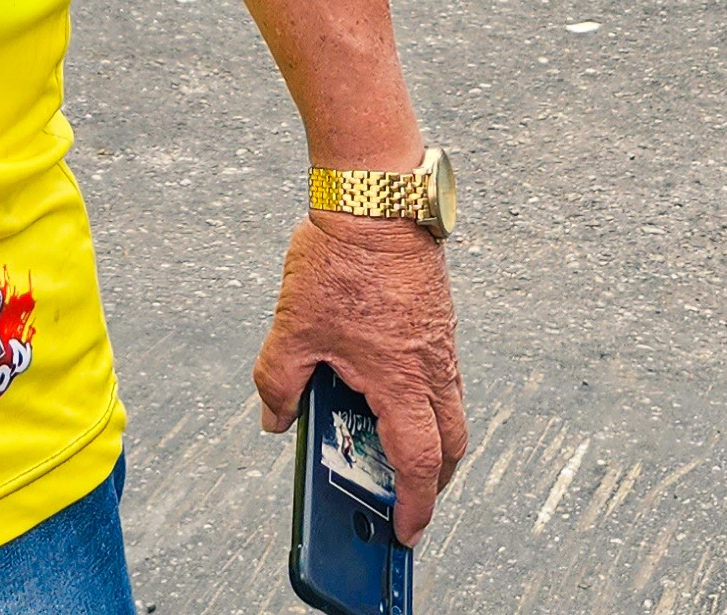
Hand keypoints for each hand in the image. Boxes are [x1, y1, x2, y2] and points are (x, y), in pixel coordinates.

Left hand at [252, 212, 464, 545]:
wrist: (376, 194)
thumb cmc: (339, 258)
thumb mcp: (291, 329)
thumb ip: (278, 382)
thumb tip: (275, 419)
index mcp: (400, 379)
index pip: (417, 461)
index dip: (413, 504)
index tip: (406, 531)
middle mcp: (432, 365)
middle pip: (451, 444)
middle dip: (433, 481)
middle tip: (409, 500)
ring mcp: (441, 341)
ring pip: (451, 408)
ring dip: (432, 437)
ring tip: (396, 449)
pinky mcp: (439, 318)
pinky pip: (444, 374)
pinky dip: (428, 398)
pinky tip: (391, 388)